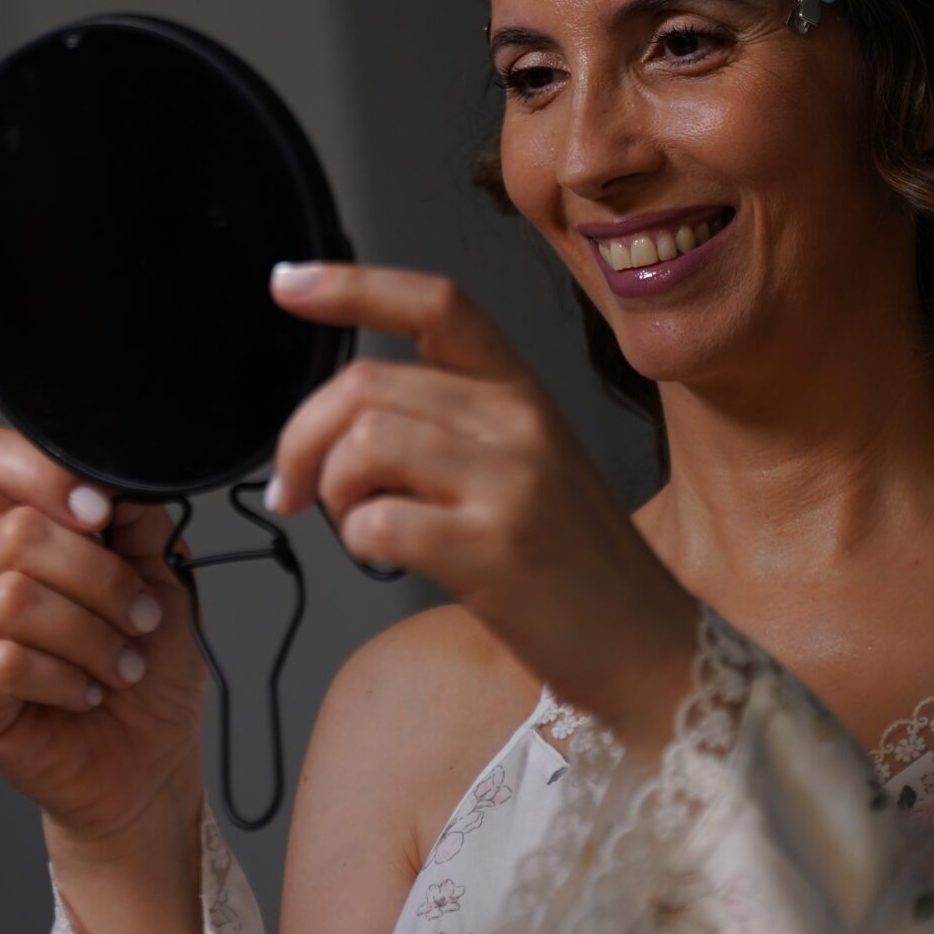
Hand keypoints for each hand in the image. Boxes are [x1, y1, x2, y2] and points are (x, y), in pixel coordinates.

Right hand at [0, 428, 210, 846]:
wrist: (149, 764)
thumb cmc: (149, 674)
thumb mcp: (163, 579)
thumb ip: (137, 521)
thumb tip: (115, 479)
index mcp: (25, 536)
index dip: (41, 472)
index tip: (102, 513)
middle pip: (16, 533)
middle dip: (99, 579)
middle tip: (137, 621)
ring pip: (12, 597)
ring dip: (89, 636)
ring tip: (120, 668)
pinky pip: (2, 662)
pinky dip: (62, 677)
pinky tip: (84, 694)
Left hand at [262, 260, 701, 762]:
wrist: (646, 649)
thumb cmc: (571, 565)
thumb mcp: (527, 465)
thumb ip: (449, 425)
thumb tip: (338, 422)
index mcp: (521, 392)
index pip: (434, 304)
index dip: (352, 287)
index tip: (287, 284)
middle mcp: (518, 422)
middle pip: (367, 383)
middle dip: (302, 436)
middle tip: (291, 488)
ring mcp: (511, 484)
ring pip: (364, 444)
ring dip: (331, 490)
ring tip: (353, 524)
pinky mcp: (495, 551)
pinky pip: (378, 521)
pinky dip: (358, 540)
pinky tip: (385, 558)